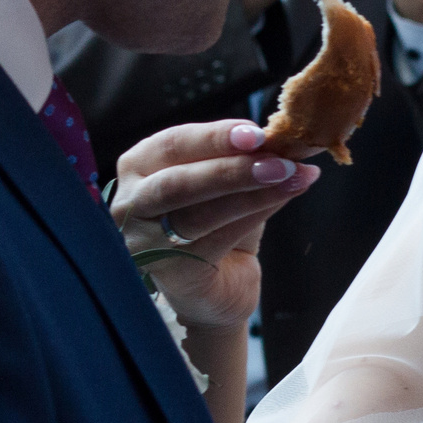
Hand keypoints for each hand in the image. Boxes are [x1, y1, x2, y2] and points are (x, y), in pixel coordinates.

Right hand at [110, 120, 317, 330]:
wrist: (216, 289)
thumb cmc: (217, 225)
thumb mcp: (225, 185)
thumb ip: (243, 162)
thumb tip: (283, 142)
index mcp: (139, 167)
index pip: (173, 144)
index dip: (215, 137)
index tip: (259, 133)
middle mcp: (131, 203)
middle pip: (178, 181)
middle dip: (234, 168)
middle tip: (282, 161)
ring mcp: (143, 242)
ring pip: (196, 214)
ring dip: (249, 193)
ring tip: (292, 179)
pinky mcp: (171, 272)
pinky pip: (216, 241)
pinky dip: (253, 217)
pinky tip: (282, 200)